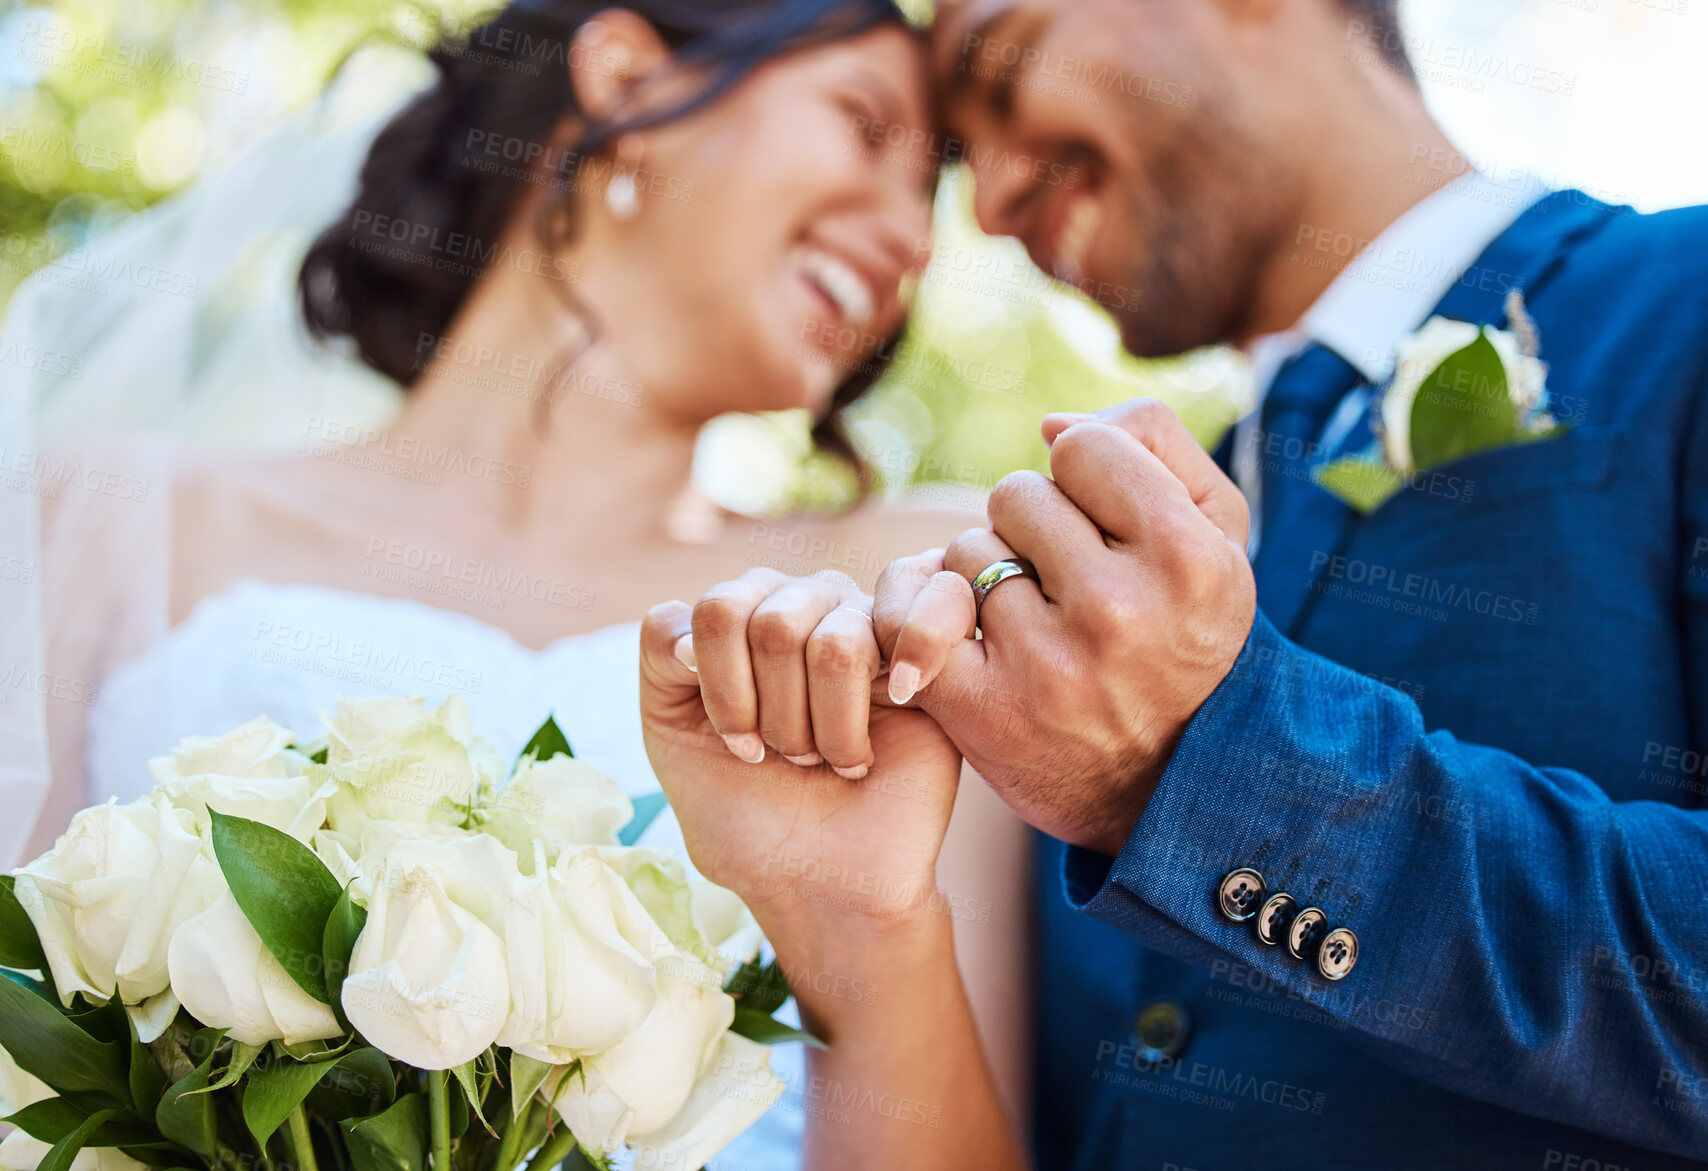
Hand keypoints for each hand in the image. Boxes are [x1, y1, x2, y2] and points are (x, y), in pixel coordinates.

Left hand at [638, 570, 962, 954]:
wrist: (824, 885)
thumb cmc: (749, 816)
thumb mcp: (672, 732)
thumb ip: (660, 656)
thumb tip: (690, 619)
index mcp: (743, 619)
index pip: (707, 610)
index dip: (717, 689)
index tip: (736, 746)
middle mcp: (802, 606)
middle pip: (751, 613)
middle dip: (758, 709)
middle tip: (784, 757)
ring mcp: (859, 623)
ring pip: (794, 627)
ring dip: (800, 720)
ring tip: (821, 758)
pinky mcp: (910, 654)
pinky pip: (852, 642)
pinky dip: (840, 724)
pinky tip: (859, 758)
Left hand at [873, 399, 1255, 855]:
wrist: (1172, 783)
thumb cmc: (1188, 637)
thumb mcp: (1216, 538)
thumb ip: (1154, 448)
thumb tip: (1051, 424)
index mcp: (1188, 560)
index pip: (1082, 447)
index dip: (1086, 478)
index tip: (1106, 526)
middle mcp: (1119, 612)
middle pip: (1016, 493)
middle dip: (1032, 528)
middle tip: (1066, 581)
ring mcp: (1047, 666)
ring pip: (966, 551)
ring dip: (987, 577)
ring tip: (1033, 621)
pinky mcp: (983, 711)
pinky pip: (912, 612)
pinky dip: (923, 616)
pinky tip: (958, 635)